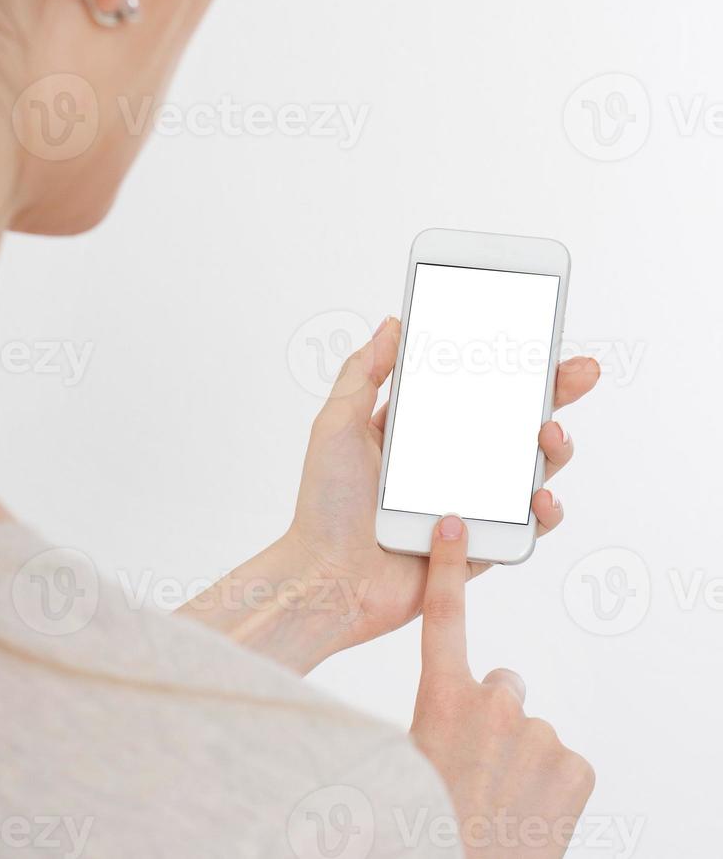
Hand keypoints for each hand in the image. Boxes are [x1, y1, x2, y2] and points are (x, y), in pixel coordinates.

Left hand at [286, 316, 599, 650]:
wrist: (326, 582)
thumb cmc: (324, 506)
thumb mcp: (335, 426)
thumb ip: (362, 374)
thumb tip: (393, 323)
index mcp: (420, 432)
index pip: (473, 389)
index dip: (507, 366)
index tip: (537, 338)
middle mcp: (451, 464)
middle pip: (515, 423)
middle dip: (554, 394)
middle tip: (581, 372)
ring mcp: (471, 504)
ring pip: (531, 470)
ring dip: (554, 449)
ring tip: (551, 433)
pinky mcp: (481, 546)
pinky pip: (526, 527)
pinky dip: (544, 512)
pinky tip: (541, 497)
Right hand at [411, 516, 594, 856]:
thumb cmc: (422, 822)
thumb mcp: (408, 760)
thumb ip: (434, 718)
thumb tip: (449, 716)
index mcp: (441, 698)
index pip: (444, 616)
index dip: (449, 567)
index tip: (456, 525)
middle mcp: (493, 705)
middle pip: (502, 685)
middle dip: (493, 715)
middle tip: (475, 762)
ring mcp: (539, 734)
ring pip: (530, 731)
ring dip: (519, 757)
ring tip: (497, 797)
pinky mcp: (576, 767)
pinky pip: (563, 762)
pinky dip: (550, 783)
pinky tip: (528, 810)